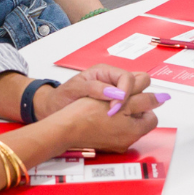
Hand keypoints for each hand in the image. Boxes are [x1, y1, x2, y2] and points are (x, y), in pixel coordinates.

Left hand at [36, 64, 150, 118]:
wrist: (53, 109)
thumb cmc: (61, 97)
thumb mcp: (75, 89)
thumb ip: (94, 88)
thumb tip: (114, 93)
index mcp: (105, 72)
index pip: (127, 77)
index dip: (127, 92)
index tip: (116, 107)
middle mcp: (114, 80)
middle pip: (140, 81)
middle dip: (136, 96)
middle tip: (121, 112)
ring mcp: (117, 93)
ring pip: (139, 94)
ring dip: (135, 105)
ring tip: (122, 118)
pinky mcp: (116, 105)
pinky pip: (131, 107)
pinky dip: (130, 113)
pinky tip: (120, 122)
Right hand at [57, 94, 162, 152]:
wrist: (63, 129)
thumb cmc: (88, 113)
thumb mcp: (122, 100)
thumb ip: (144, 99)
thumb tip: (161, 98)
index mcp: (134, 131)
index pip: (151, 116)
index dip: (144, 103)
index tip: (132, 96)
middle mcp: (127, 142)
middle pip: (139, 121)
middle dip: (133, 108)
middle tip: (119, 98)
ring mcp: (115, 145)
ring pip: (127, 125)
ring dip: (122, 114)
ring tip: (109, 105)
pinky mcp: (103, 145)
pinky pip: (114, 131)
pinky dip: (112, 121)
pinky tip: (100, 114)